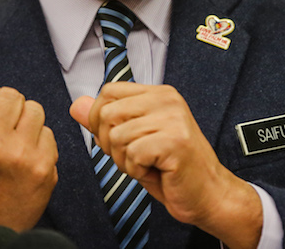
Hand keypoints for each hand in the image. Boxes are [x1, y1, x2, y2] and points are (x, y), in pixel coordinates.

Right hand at [0, 75, 57, 248]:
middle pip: (11, 95)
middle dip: (6, 107)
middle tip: (0, 126)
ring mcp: (20, 157)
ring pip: (34, 109)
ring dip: (26, 121)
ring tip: (14, 139)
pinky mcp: (44, 168)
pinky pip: (49, 133)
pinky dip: (39, 142)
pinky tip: (25, 157)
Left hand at [69, 82, 261, 248]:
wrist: (209, 194)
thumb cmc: (172, 169)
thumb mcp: (134, 140)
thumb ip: (106, 122)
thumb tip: (76, 105)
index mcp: (158, 94)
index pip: (108, 91)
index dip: (100, 119)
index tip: (119, 139)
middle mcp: (167, 99)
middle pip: (107, 113)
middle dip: (110, 144)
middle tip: (136, 157)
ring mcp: (172, 118)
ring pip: (116, 136)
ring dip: (125, 161)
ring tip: (148, 165)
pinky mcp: (174, 140)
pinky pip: (132, 154)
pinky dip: (137, 171)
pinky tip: (157, 172)